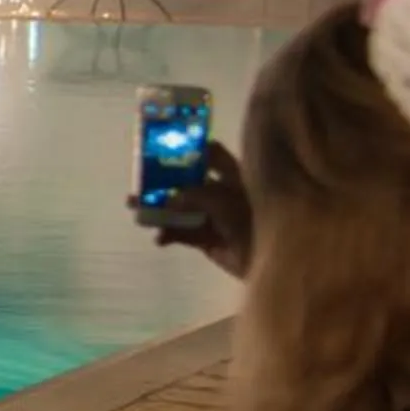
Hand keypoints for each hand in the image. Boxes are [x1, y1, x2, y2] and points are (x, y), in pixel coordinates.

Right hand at [139, 143, 252, 279]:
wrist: (273, 261)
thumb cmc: (255, 221)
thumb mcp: (224, 201)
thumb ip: (194, 195)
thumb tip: (169, 198)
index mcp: (235, 176)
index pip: (210, 155)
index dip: (188, 150)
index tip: (162, 149)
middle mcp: (223, 193)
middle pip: (188, 182)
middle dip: (162, 182)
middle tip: (138, 182)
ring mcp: (215, 217)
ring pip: (181, 209)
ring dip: (158, 210)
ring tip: (135, 211)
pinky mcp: (208, 239)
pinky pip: (183, 233)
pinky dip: (169, 235)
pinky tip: (160, 239)